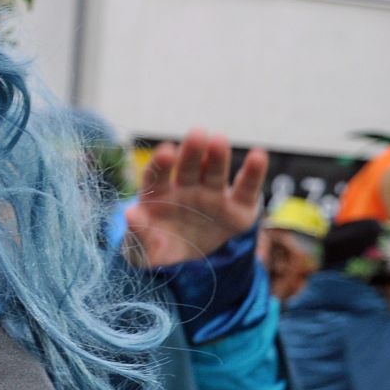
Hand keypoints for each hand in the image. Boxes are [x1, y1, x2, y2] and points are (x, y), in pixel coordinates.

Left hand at [122, 129, 268, 268]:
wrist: (186, 255)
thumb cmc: (157, 247)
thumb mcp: (143, 251)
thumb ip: (137, 235)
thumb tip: (130, 214)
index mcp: (158, 195)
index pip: (156, 176)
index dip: (161, 165)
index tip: (166, 152)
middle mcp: (185, 188)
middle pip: (187, 168)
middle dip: (191, 152)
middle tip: (196, 133)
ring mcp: (212, 195)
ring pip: (213, 172)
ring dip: (216, 156)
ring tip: (219, 140)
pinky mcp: (238, 208)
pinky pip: (245, 189)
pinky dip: (253, 173)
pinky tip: (259, 156)